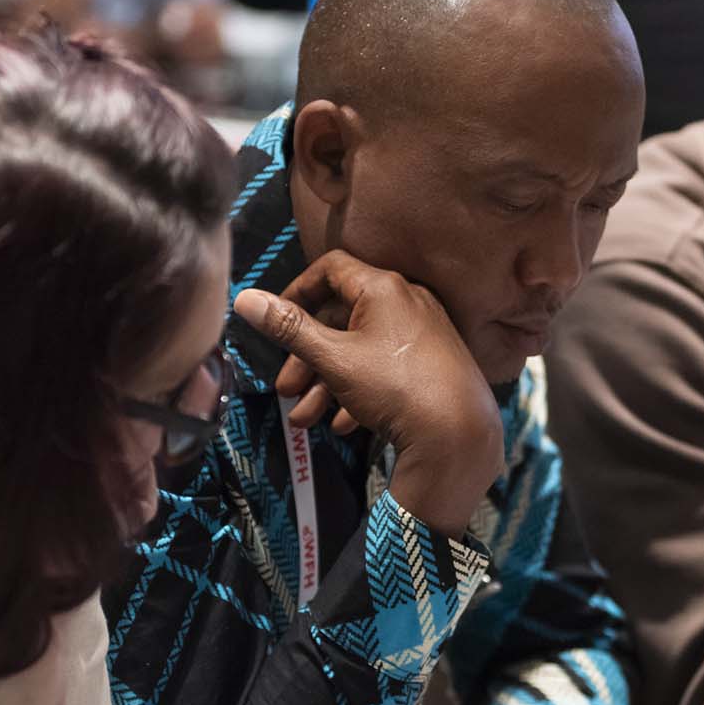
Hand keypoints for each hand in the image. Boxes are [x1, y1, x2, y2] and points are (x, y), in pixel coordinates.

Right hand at [233, 254, 502, 535]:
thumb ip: (289, 328)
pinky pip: (388, 370)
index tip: (276, 321)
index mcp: (383, 288)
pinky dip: (361, 392)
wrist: (459, 435)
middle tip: (285, 389)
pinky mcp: (435, 364)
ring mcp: (425, 334)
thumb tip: (245, 298)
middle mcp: (408, 302)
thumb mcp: (333, 358)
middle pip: (342, 318)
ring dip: (327, 383)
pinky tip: (344, 425)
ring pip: (362, 351)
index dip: (297, 290)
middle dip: (307, 357)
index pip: (330, 269)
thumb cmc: (394, 387)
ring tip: (305, 419)